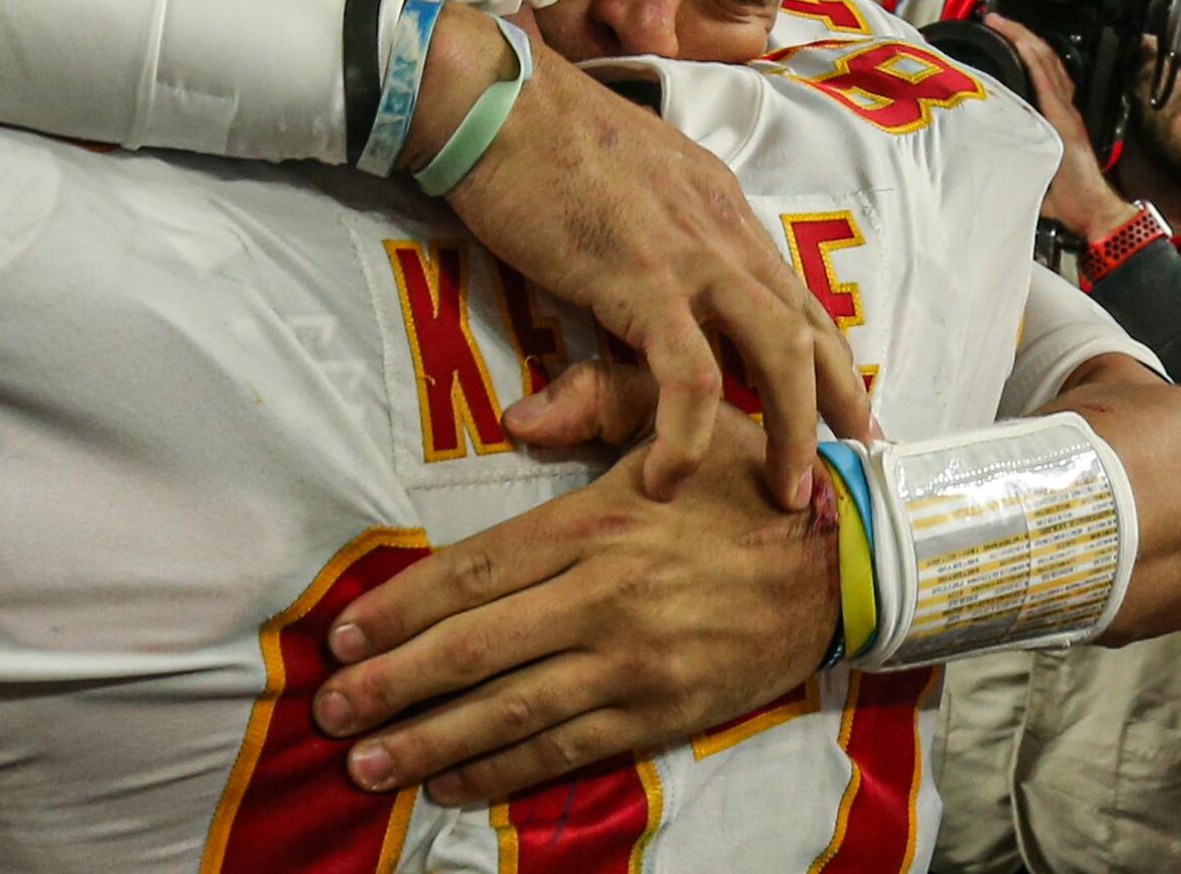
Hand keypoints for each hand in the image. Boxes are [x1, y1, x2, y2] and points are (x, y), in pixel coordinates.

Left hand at [314, 409, 838, 803]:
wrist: (850, 563)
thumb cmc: (750, 482)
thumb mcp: (680, 415)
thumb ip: (595, 396)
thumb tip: (514, 418)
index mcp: (597, 522)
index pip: (474, 570)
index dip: (401, 608)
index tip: (343, 637)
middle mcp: (604, 600)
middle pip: (477, 649)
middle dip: (393, 687)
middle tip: (329, 713)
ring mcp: (634, 666)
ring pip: (512, 712)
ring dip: (430, 743)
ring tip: (367, 766)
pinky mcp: (664, 713)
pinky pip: (569, 751)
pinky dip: (502, 771)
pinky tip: (451, 784)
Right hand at [404, 6, 867, 506]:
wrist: (495, 100)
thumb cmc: (536, 138)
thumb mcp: (618, 193)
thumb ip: (642, 246)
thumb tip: (637, 295)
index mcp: (720, 207)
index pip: (793, 291)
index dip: (827, 355)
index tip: (846, 409)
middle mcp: (724, 230)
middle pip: (809, 327)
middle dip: (838, 402)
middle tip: (851, 463)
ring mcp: (690, 255)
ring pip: (777, 354)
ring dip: (789, 430)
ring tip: (782, 491)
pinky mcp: (642, 281)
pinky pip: (686, 375)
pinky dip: (687, 436)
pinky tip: (668, 475)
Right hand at [984, 14, 1135, 240]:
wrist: (1095, 210)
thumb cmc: (1070, 197)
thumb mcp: (1036, 171)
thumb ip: (1014, 150)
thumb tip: (983, 136)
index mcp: (1058, 114)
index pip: (1038, 64)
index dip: (1018, 40)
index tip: (997, 24)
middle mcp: (1065, 108)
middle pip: (1046, 57)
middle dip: (1021, 33)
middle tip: (996, 20)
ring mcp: (1068, 112)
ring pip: (1053, 66)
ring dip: (1031, 45)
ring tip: (1008, 34)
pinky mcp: (1066, 121)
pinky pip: (1054, 81)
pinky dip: (1039, 64)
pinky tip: (1026, 63)